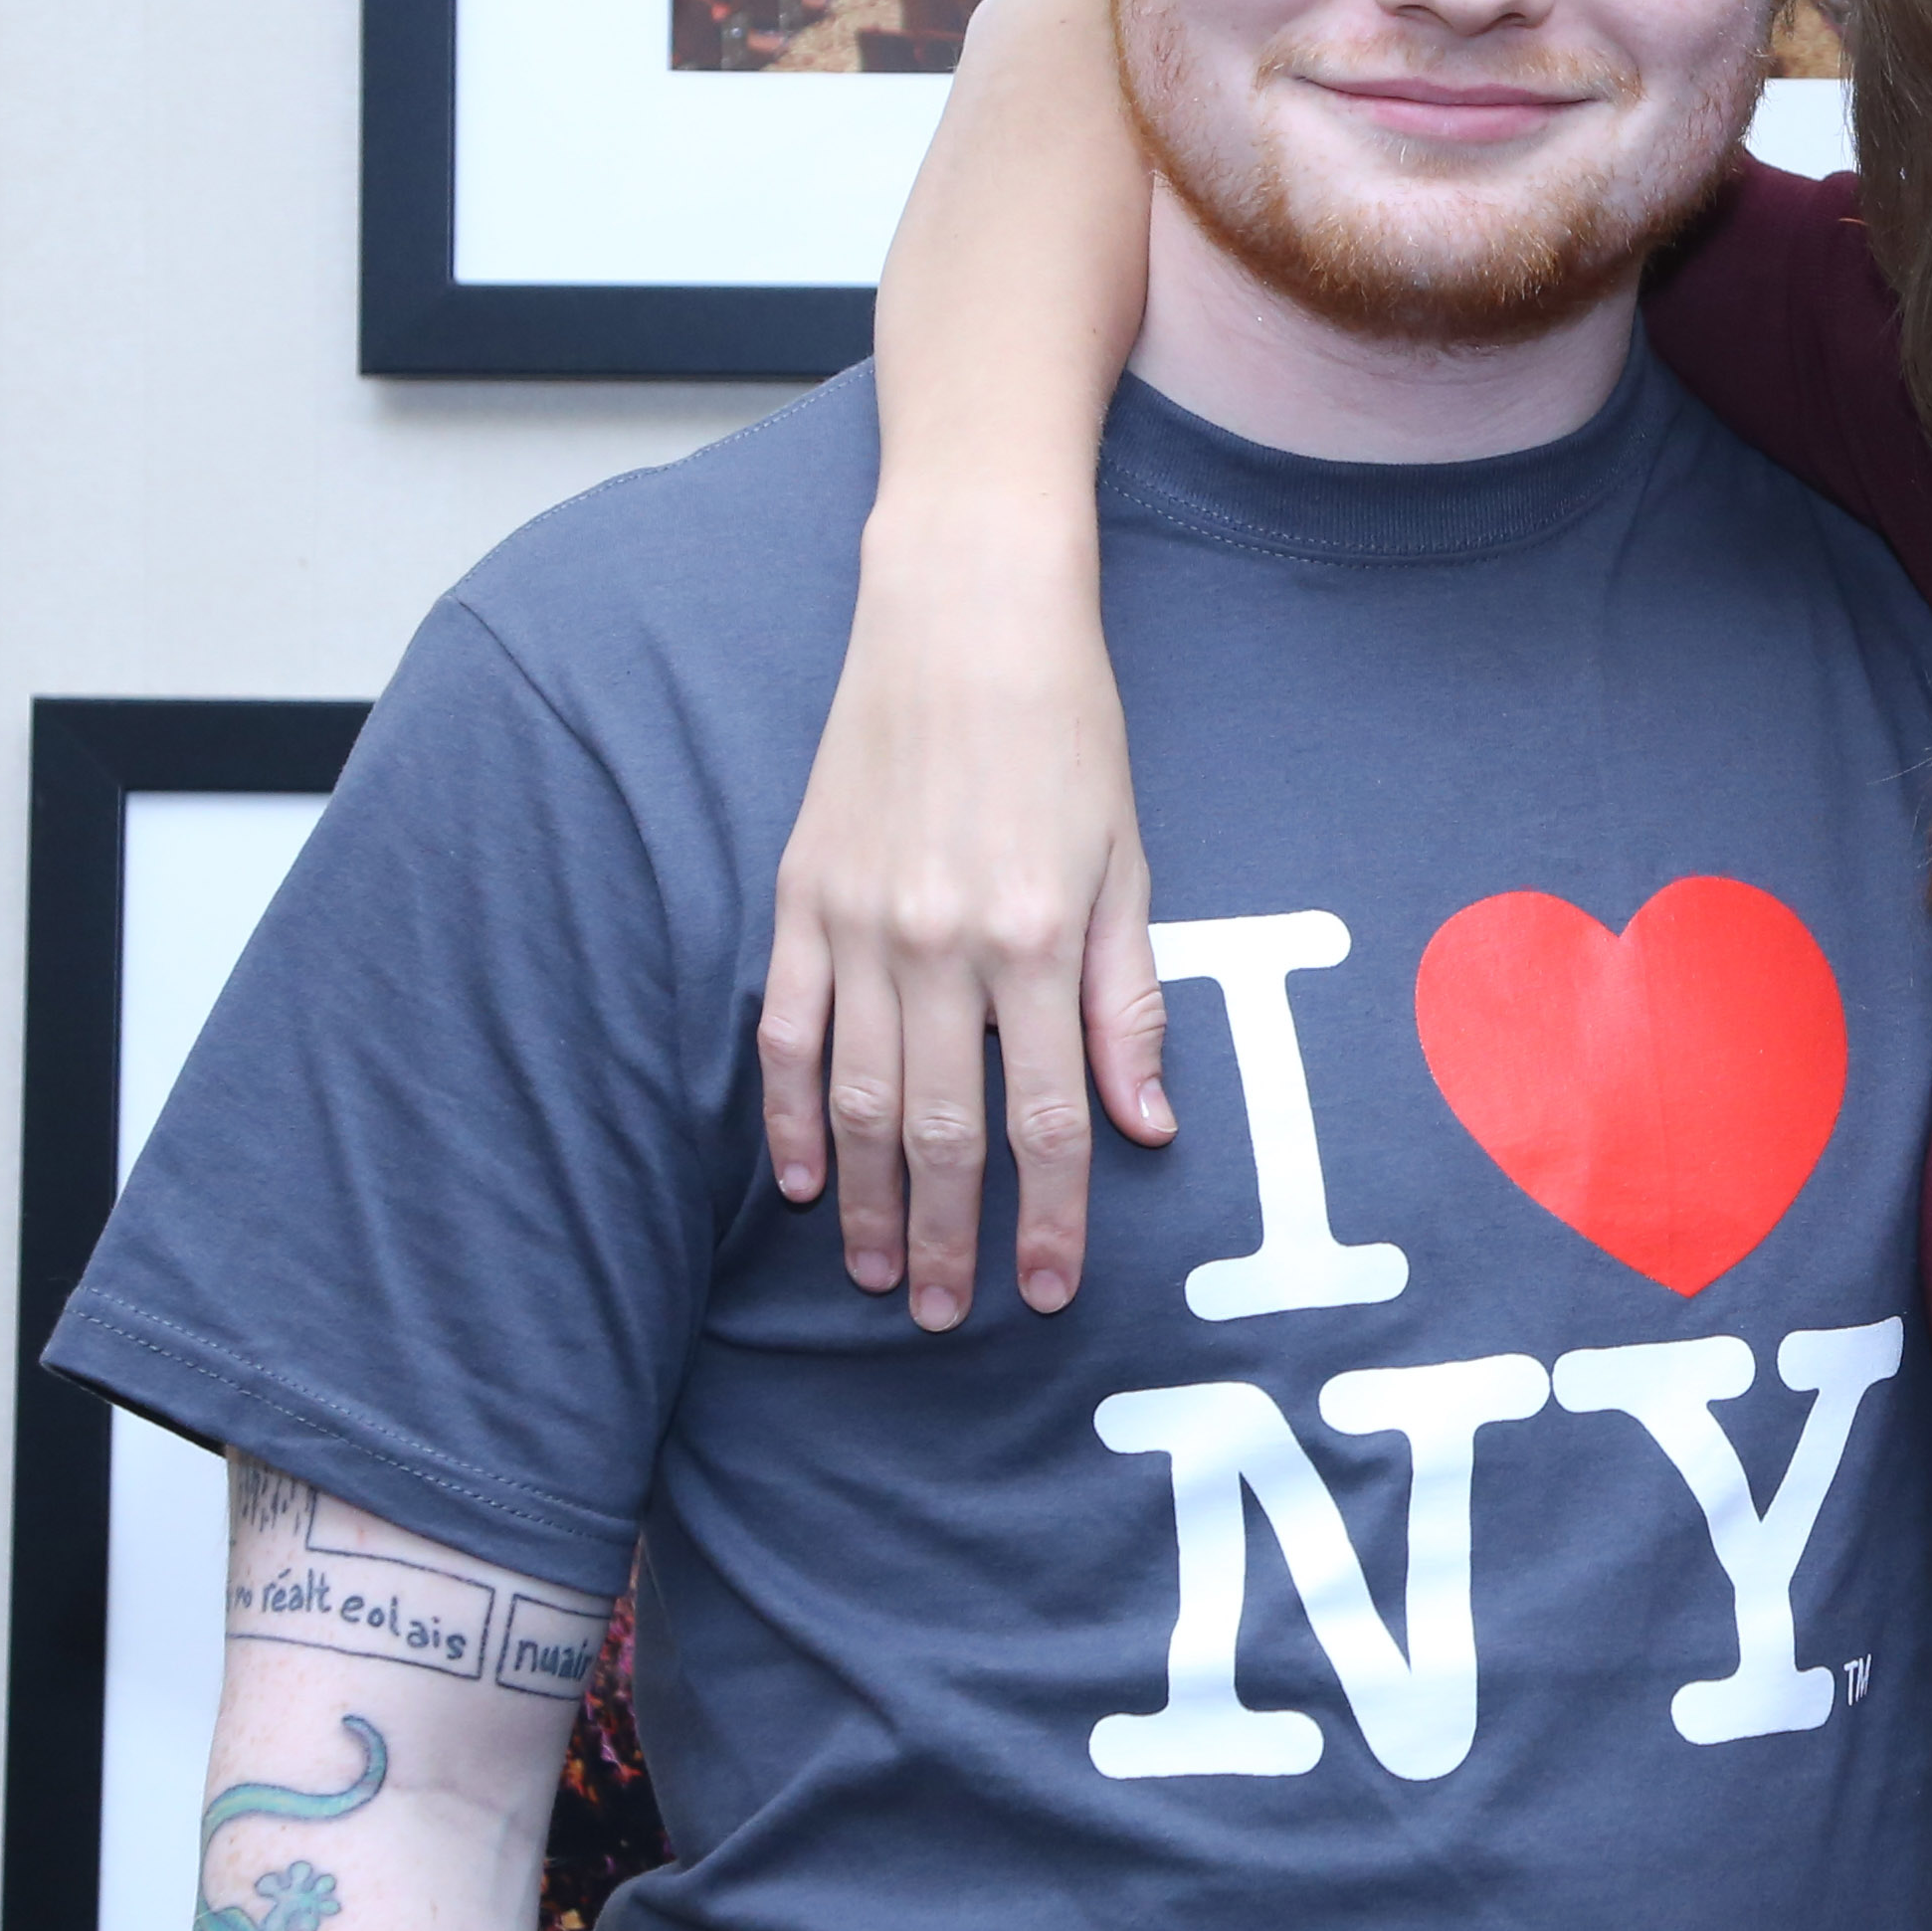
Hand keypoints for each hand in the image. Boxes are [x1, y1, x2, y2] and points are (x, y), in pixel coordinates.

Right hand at [758, 503, 1170, 1330]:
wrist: (964, 614)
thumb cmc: (1066, 730)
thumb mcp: (1128, 860)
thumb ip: (1128, 999)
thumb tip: (1146, 1125)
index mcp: (1035, 938)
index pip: (1047, 1119)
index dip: (1050, 1218)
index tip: (1049, 1291)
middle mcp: (939, 943)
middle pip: (939, 1131)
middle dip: (946, 1238)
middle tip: (944, 1316)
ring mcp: (857, 924)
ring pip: (855, 1102)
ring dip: (865, 1202)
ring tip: (876, 1272)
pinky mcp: (799, 897)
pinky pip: (785, 1036)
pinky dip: (790, 1116)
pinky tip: (800, 1178)